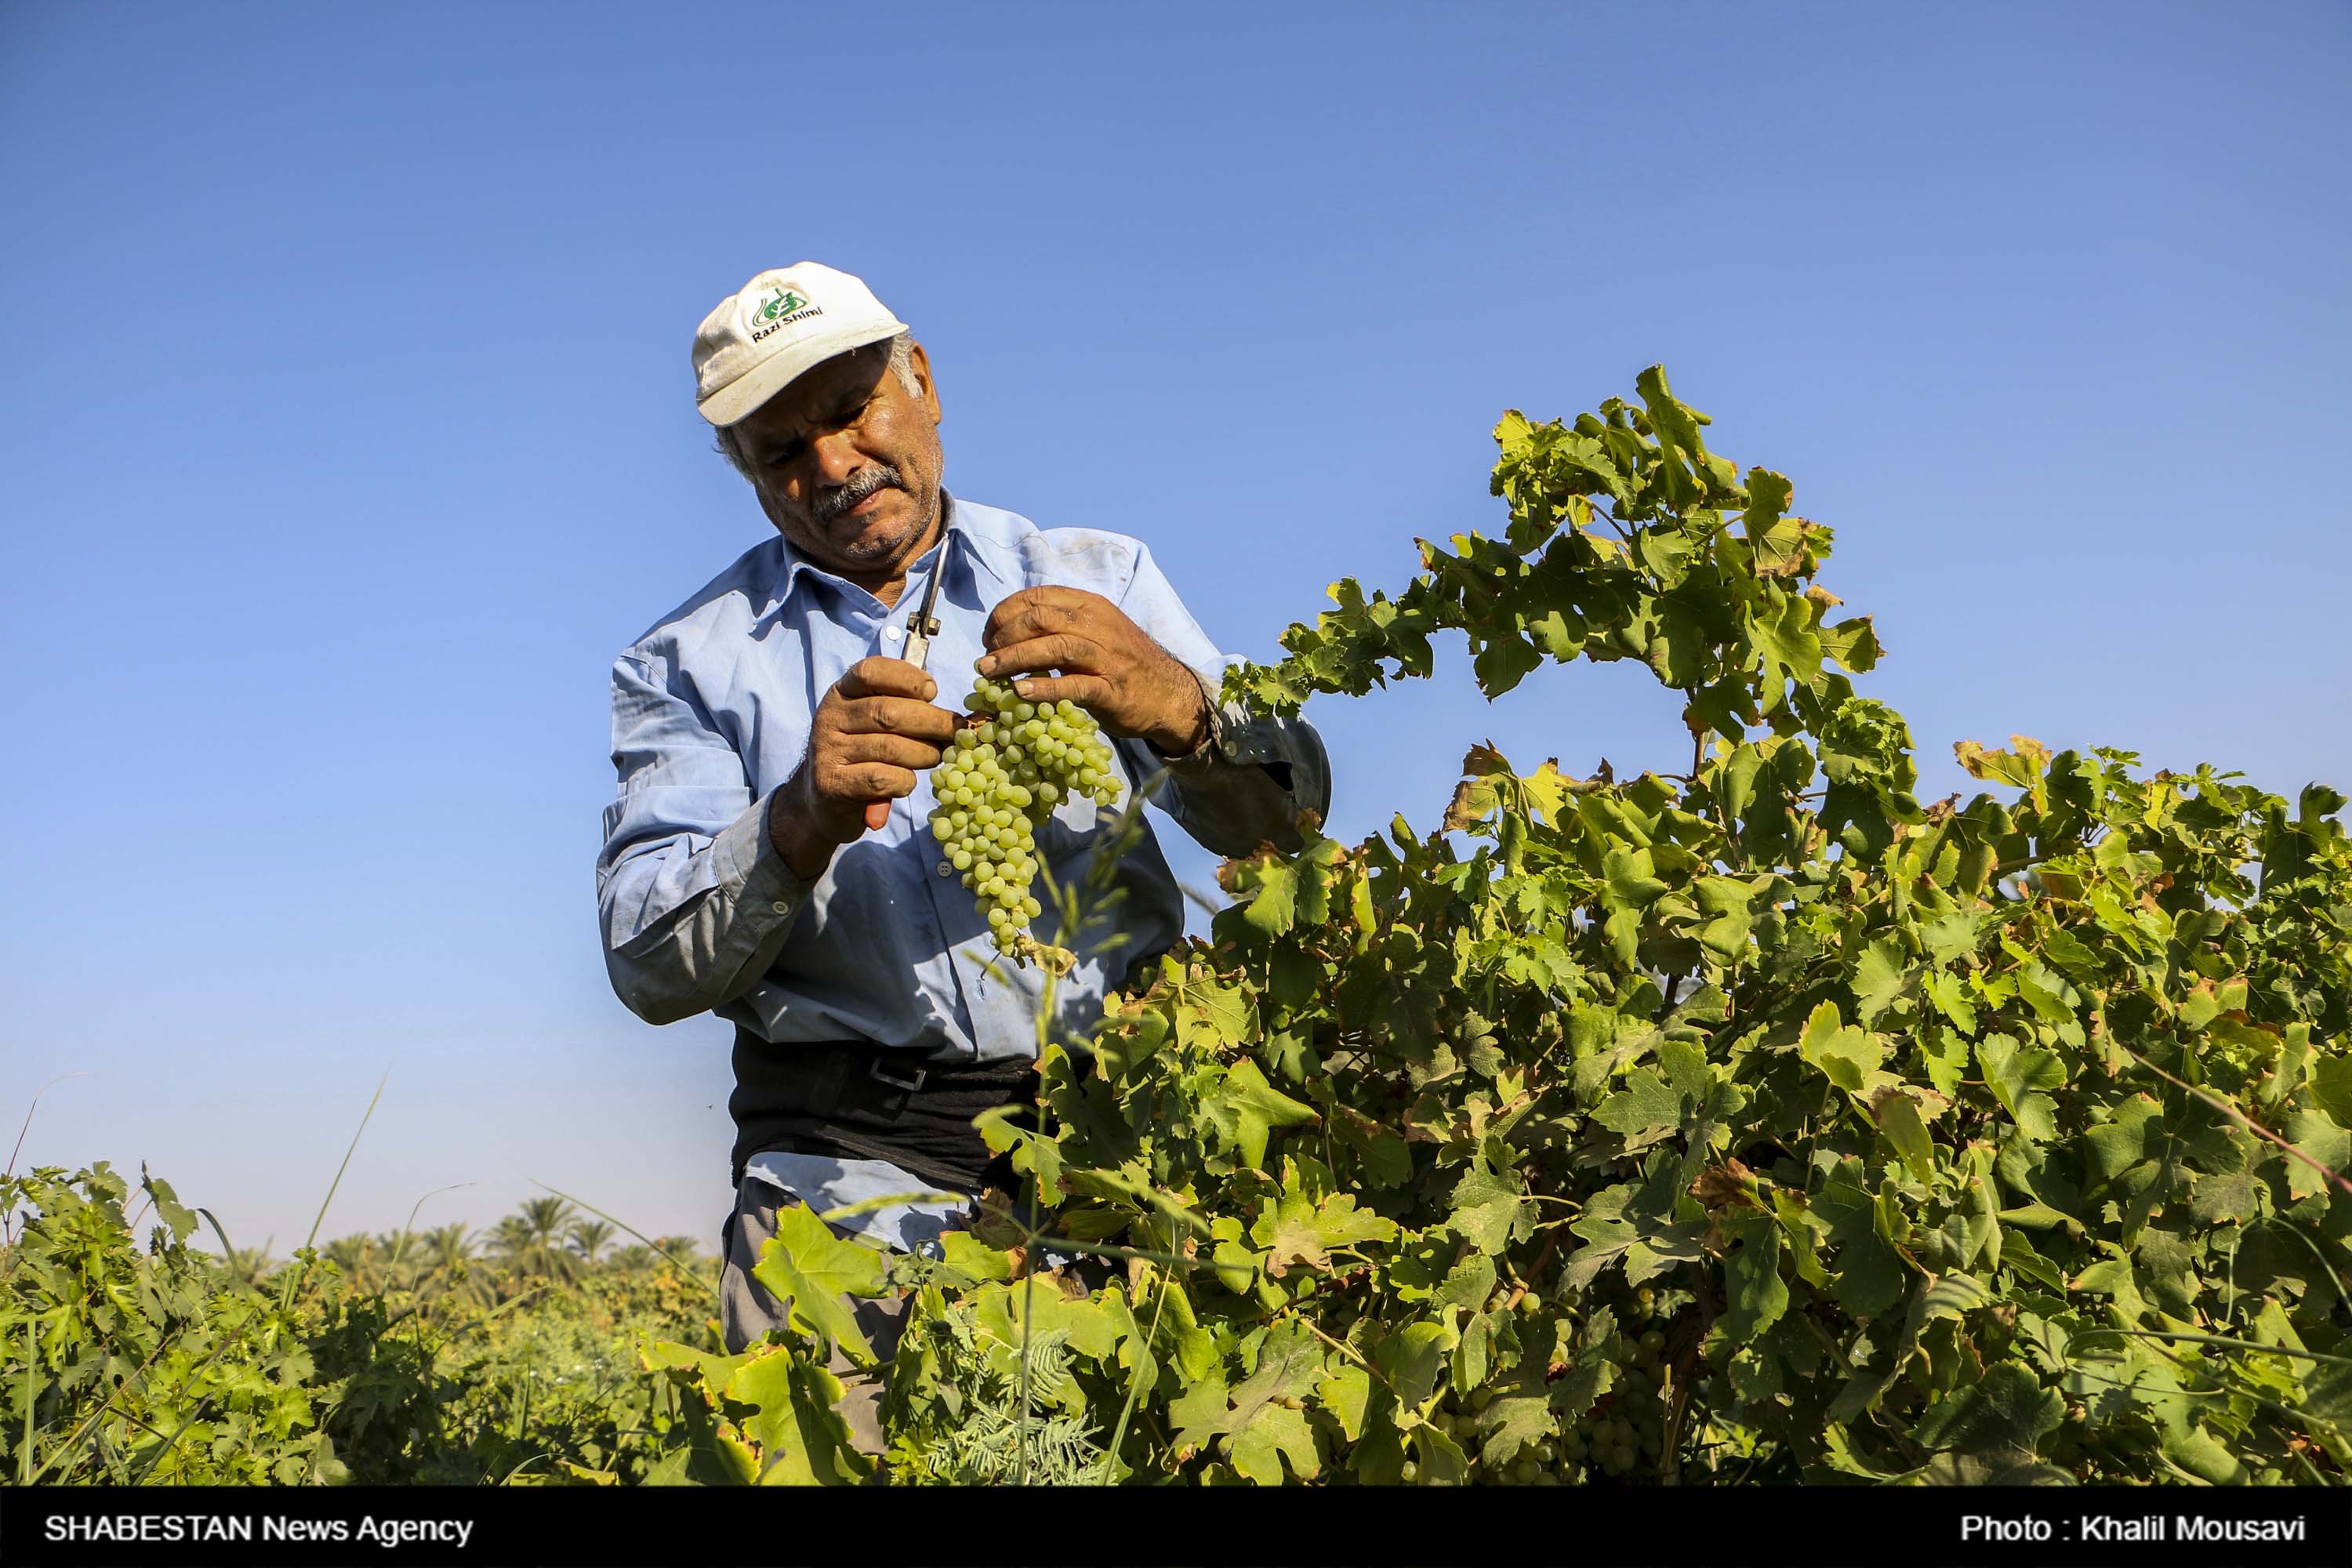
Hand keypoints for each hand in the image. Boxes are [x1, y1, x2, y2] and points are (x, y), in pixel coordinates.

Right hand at [770, 657, 959, 878]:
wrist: (823, 797)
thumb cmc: (862, 752)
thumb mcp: (873, 721)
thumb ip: (903, 708)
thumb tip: (954, 717)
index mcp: (841, 693)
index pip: (871, 671)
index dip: (907, 677)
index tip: (932, 691)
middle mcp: (829, 717)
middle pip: (889, 712)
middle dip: (932, 722)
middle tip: (954, 732)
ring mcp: (827, 751)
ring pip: (891, 748)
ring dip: (925, 754)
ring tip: (936, 757)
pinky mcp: (832, 783)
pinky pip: (882, 779)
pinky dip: (905, 781)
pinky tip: (907, 781)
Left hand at [977, 587, 1209, 757]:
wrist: (1169, 694)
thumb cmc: (1122, 663)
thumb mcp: (1094, 631)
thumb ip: (1060, 626)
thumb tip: (1009, 632)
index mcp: (1089, 605)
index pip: (1036, 597)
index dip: (1003, 614)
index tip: (988, 636)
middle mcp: (1098, 624)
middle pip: (1039, 618)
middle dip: (1003, 636)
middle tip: (985, 659)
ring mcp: (1107, 656)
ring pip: (1054, 646)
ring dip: (1014, 658)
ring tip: (989, 673)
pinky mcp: (1112, 689)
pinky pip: (1074, 685)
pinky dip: (1044, 687)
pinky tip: (1021, 693)